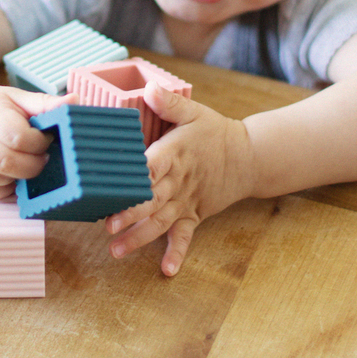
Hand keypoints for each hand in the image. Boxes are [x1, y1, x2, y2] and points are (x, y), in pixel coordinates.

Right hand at [0, 84, 75, 198]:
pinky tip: (11, 170)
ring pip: (3, 181)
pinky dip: (10, 187)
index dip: (39, 142)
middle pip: (9, 163)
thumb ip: (45, 102)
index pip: (18, 137)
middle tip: (41, 156)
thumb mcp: (17, 97)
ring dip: (22, 176)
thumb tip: (74, 101)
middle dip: (34, 164)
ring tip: (23, 159)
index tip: (45, 138)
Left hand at [106, 82, 254, 275]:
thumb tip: (149, 87)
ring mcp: (186, 200)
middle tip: (108, 225)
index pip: (152, 164)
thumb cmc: (213, 132)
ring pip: (160, 221)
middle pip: (152, 199)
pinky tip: (167, 270)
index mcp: (175, 153)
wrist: (248, 157)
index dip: (134, 175)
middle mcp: (179, 180)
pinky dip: (177, 253)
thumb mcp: (194, 111)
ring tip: (117, 250)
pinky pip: (185, 236)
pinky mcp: (194, 214)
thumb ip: (169, 102)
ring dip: (139, 237)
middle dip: (130, 213)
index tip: (113, 184)